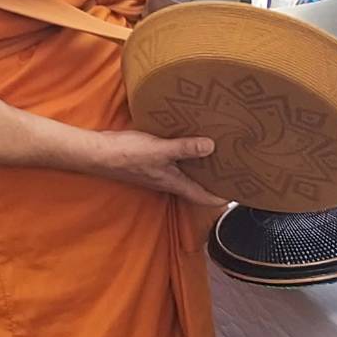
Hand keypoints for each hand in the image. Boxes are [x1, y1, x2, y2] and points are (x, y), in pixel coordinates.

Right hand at [92, 129, 227, 205]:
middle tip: (235, 169)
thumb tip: (212, 146)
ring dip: (201, 166)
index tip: (238, 195)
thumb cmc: (127, 155)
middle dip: (215, 180)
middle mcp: (168, 179)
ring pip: (187, 171)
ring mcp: (159, 170)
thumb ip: (184, 148)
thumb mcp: (159, 150)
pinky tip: (191, 138)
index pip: (202, 196)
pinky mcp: (151, 159)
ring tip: (220, 153)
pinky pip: (176, 159)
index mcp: (173, 182)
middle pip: (197, 184)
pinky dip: (187, 153)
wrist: (98, 153)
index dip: (220, 198)